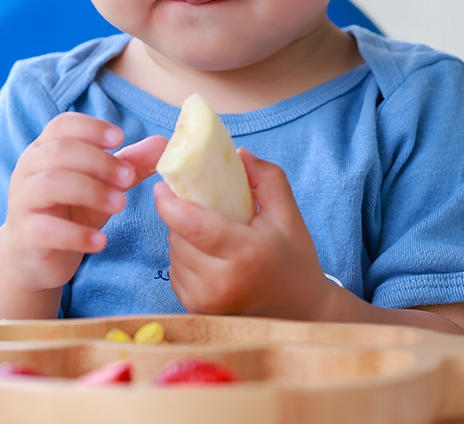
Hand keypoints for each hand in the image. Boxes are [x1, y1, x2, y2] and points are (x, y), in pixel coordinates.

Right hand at [0, 114, 165, 294]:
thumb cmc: (69, 212)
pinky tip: (101, 242)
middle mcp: (28, 169)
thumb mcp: (102, 185)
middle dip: (99, 162)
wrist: (35, 256)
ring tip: (120, 205)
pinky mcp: (24, 234)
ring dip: (91, 191)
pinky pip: (47, 229)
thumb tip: (162, 144)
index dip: (91, 128)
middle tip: (129, 179)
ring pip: (51, 184)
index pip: (62, 125)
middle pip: (60, 151)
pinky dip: (77, 234)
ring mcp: (22, 201)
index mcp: (44, 149)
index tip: (119, 138)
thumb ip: (128, 164)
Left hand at [154, 149, 334, 319]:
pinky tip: (209, 258)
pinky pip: (176, 272)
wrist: (300, 311)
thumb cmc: (294, 259)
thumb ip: (267, 177)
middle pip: (178, 236)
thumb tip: (237, 153)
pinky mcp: (197, 311)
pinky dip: (185, 259)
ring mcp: (206, 302)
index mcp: (244, 253)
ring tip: (210, 235)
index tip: (164, 185)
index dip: (169, 202)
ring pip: (173, 254)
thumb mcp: (288, 214)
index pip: (190, 224)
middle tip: (201, 208)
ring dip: (182, 238)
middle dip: (182, 217)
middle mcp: (220, 282)